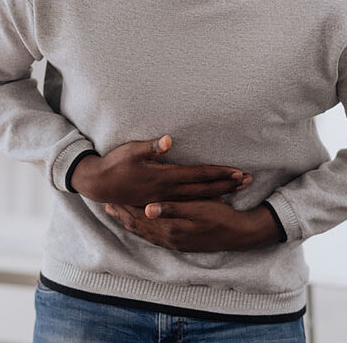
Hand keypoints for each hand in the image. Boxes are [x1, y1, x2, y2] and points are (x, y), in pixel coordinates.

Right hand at [70, 135, 250, 205]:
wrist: (100, 184)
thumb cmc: (115, 164)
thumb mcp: (131, 151)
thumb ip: (151, 147)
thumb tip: (168, 140)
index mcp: (164, 177)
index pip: (198, 175)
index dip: (219, 173)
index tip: (238, 172)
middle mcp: (167, 191)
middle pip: (203, 189)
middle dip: (226, 184)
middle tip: (247, 181)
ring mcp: (164, 199)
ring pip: (197, 199)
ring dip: (218, 194)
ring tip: (236, 192)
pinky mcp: (160, 202)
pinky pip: (187, 205)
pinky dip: (202, 204)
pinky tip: (212, 204)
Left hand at [104, 201, 281, 251]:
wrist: (240, 234)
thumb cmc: (221, 218)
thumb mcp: (197, 209)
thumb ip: (171, 209)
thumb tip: (147, 208)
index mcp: (170, 228)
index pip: (140, 217)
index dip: (125, 207)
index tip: (110, 198)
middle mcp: (169, 239)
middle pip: (139, 227)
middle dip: (123, 215)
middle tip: (107, 206)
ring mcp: (175, 243)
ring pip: (145, 234)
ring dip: (130, 224)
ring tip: (117, 215)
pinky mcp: (181, 244)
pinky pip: (155, 238)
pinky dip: (143, 231)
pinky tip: (141, 227)